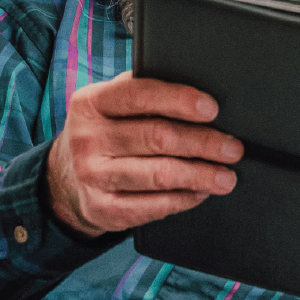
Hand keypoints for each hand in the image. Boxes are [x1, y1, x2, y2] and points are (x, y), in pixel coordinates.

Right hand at [45, 72, 242, 237]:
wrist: (67, 177)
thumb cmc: (107, 132)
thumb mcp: (112, 104)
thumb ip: (145, 93)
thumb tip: (200, 90)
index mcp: (91, 102)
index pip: (139, 94)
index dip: (179, 100)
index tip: (212, 108)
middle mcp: (87, 138)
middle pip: (157, 137)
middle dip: (203, 143)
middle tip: (232, 148)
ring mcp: (93, 176)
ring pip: (159, 174)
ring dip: (200, 175)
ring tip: (226, 176)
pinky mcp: (103, 209)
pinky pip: (153, 206)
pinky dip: (184, 199)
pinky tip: (201, 192)